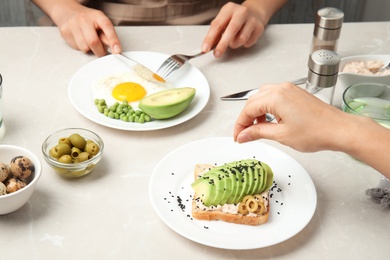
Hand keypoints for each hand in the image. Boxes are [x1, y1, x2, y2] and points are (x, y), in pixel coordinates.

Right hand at [55, 5, 121, 56]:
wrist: (68, 11)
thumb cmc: (88, 19)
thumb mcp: (100, 22)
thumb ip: (108, 34)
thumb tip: (115, 48)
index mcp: (97, 16)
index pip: (107, 27)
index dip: (113, 40)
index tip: (117, 51)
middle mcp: (84, 19)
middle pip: (93, 41)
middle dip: (100, 51)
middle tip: (102, 52)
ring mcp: (73, 25)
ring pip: (84, 47)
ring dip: (89, 49)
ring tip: (89, 42)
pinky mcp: (65, 32)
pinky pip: (76, 47)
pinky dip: (81, 47)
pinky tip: (81, 40)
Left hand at [201, 2, 264, 57]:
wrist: (255, 13)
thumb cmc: (235, 19)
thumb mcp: (223, 21)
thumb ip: (216, 33)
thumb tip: (208, 47)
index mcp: (229, 9)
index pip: (217, 25)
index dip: (210, 38)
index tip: (205, 48)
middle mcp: (241, 12)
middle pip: (231, 30)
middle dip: (222, 44)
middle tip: (217, 54)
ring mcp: (252, 19)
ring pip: (241, 39)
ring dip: (234, 44)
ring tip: (234, 40)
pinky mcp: (259, 28)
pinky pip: (248, 42)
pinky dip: (243, 44)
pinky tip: (244, 38)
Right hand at [233, 82, 349, 151]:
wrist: (339, 130)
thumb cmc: (317, 132)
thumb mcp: (281, 135)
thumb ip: (257, 133)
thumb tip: (243, 135)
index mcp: (276, 97)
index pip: (248, 109)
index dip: (240, 124)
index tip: (238, 136)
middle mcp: (282, 89)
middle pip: (254, 101)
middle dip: (246, 118)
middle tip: (244, 134)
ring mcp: (290, 90)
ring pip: (263, 97)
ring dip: (257, 112)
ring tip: (257, 129)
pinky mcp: (296, 94)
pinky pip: (275, 97)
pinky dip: (268, 108)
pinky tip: (270, 121)